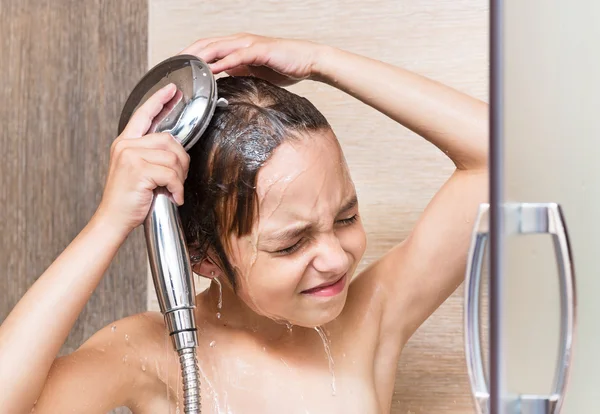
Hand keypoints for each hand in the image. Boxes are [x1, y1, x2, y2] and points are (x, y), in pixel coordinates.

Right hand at [94, 83, 189, 234]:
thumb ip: (151, 154)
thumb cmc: (129, 198)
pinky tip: (173, 197)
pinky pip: (171, 174)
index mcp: (125, 142)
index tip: (171, 90)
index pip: (144, 114)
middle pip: (169, 139)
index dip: (159, 100)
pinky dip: (177, 188)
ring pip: (173, 157)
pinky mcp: (138, 169)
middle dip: (181, 161)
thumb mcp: (137, 170)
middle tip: (178, 179)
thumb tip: (175, 148)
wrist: (113, 219)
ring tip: (172, 189)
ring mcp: (130, 156)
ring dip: (180, 177)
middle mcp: (126, 145)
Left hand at [179, 33, 323, 86]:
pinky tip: (213, 69)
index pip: (207, 48)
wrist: (307, 60)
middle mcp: (240, 41)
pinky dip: (223, 62)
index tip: (176, 66)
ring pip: (218, 47)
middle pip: (206, 44)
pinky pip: (238, 56)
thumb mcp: (254, 71)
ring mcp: (249, 44)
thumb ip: (237, 72)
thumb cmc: (283, 66)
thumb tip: (221, 80)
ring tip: (186, 66)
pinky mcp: (260, 50)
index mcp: (236, 46)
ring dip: (200, 56)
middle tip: (173, 66)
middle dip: (188, 54)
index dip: (189, 55)